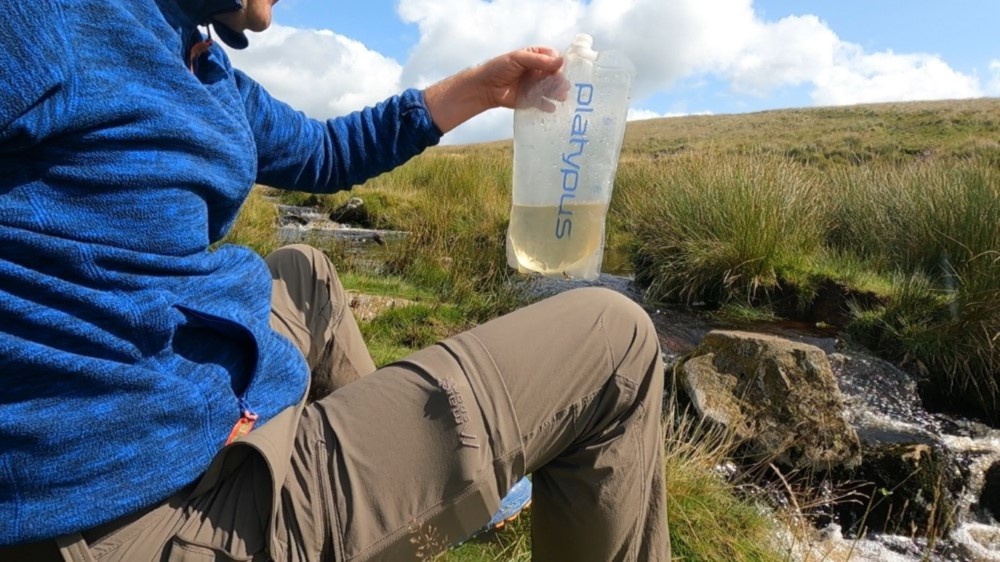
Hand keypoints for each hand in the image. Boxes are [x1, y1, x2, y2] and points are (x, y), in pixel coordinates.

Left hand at [424, 47, 564, 133]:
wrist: (484, 87)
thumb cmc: (499, 68)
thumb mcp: (518, 59)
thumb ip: (539, 60)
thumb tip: (561, 60)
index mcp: (535, 57)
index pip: (553, 58)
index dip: (558, 64)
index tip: (559, 69)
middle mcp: (537, 71)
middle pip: (554, 75)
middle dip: (560, 81)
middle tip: (563, 87)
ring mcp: (534, 86)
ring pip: (550, 89)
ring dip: (557, 93)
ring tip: (561, 97)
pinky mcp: (530, 99)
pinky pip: (542, 102)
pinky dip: (547, 105)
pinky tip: (551, 108)